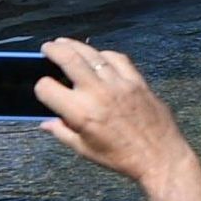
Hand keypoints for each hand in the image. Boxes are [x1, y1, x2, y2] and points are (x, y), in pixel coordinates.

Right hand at [31, 40, 197, 188]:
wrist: (159, 157)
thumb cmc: (120, 158)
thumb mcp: (84, 149)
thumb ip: (62, 132)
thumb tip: (45, 123)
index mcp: (80, 112)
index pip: (47, 87)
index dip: (41, 87)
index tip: (45, 88)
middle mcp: (97, 92)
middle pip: (68, 59)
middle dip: (53, 50)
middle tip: (47, 47)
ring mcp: (119, 84)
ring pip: (93, 54)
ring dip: (75, 46)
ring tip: (65, 43)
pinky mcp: (137, 81)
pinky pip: (118, 59)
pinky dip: (105, 54)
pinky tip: (98, 55)